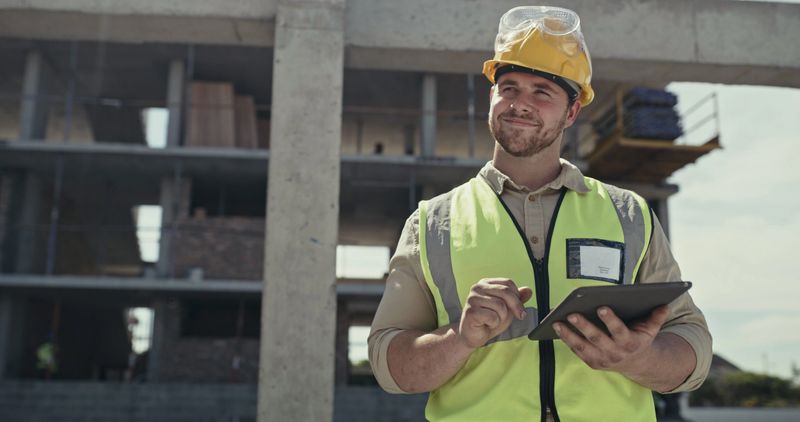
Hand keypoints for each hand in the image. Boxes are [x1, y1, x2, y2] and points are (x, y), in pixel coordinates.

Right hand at [457, 278, 532, 348]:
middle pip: (506, 292)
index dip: (518, 297)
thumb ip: (517, 299)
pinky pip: (492, 316)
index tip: (520, 310)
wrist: (472, 335)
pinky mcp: (471, 311)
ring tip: (493, 321)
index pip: (508, 283)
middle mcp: (478, 287)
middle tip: (517, 317)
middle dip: (515, 307)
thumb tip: (528, 290)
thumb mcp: (507, 308)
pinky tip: (486, 324)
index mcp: (486, 283)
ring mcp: (472, 299)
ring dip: (502, 318)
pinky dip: (494, 324)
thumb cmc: (488, 320)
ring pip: (500, 305)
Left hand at [553, 305, 668, 376]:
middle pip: (597, 338)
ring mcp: (602, 359)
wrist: (636, 364)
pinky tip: (557, 328)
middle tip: (572, 313)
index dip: (611, 320)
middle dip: (584, 326)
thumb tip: (665, 304)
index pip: (619, 331)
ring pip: (582, 347)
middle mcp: (615, 353)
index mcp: (630, 343)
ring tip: (556, 322)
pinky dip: (566, 340)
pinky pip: (577, 351)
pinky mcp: (592, 362)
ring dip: (568, 335)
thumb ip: (656, 317)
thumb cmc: (640, 339)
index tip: (602, 307)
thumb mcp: (651, 329)